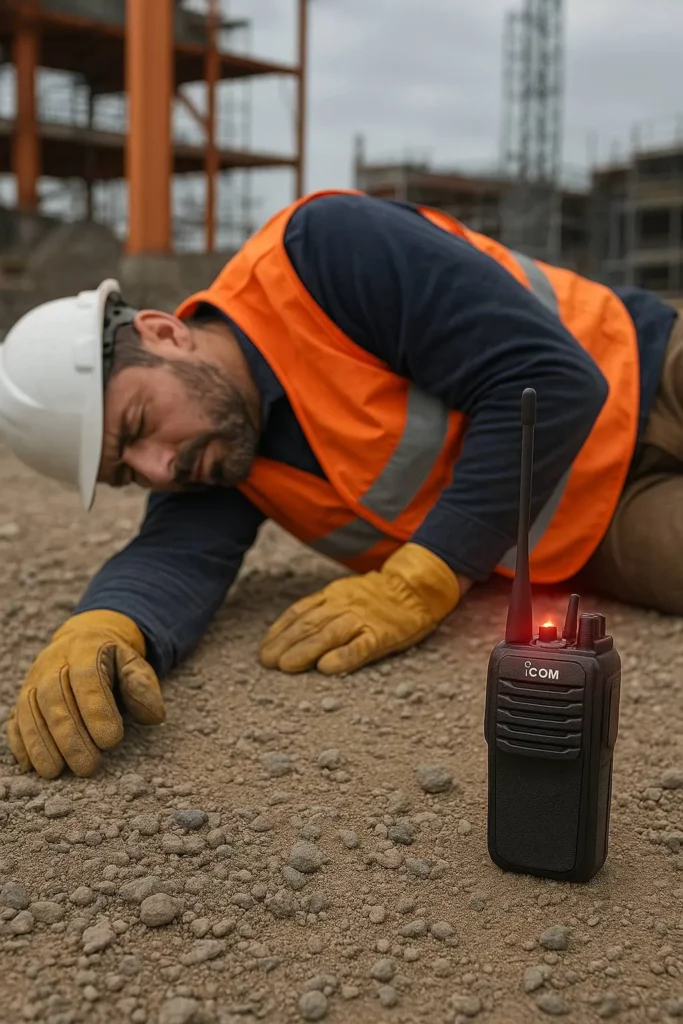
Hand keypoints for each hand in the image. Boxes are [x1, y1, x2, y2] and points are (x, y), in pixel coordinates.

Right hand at [6, 610, 164, 778]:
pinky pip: (16, 719)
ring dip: (41, 743)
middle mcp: (54, 661)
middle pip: (54, 696)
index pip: (87, 676)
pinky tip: (32, 765)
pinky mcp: (23, 697)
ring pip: (30, 709)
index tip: (112, 741)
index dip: (97, 708)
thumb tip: (153, 716)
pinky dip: (22, 742)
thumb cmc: (115, 663)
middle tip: (88, 766)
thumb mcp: (135, 666)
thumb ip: (144, 687)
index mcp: (86, 647)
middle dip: (70, 735)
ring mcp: (34, 679)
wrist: (85, 641)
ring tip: (56, 772)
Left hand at [259, 542, 460, 674]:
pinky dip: (343, 657)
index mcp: (334, 596)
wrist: (417, 587)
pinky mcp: (382, 634)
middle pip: (309, 625)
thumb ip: (324, 609)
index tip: (264, 648)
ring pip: (329, 635)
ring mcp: (363, 619)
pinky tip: (327, 668)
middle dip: (285, 643)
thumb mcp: (347, 593)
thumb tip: (292, 630)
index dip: (280, 630)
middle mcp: (344, 605)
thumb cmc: (380, 597)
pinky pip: (361, 646)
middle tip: (266, 662)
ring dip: (304, 651)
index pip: (300, 612)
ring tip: (286, 667)